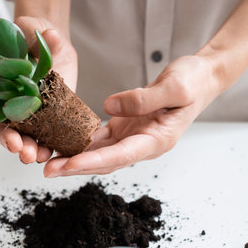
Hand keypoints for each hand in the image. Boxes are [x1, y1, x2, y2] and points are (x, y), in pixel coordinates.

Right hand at [0, 16, 77, 163]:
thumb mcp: (34, 29)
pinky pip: (45, 140)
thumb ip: (34, 30)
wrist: (54, 46)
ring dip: (28, 150)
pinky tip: (54, 152)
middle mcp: (6, 107)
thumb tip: (49, 34)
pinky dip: (48, 148)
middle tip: (17, 146)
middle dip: (7, 140)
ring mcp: (27, 117)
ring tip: (36, 155)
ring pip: (22, 140)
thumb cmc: (36, 37)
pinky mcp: (47, 121)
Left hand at [43, 55, 222, 176]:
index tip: (67, 165)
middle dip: (75, 167)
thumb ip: (143, 99)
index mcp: (157, 140)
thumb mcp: (175, 87)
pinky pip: (101, 138)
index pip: (120, 156)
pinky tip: (63, 140)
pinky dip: (81, 141)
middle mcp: (143, 144)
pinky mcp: (126, 127)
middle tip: (46, 170)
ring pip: (99, 153)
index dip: (92, 162)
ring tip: (47, 159)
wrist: (201, 78)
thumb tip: (108, 107)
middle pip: (105, 162)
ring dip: (74, 157)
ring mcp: (133, 137)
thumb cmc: (193, 82)